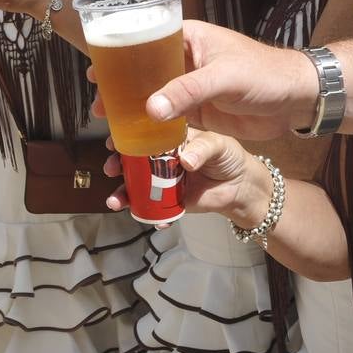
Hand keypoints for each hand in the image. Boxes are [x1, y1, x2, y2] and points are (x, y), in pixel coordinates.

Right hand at [90, 20, 317, 142]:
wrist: (296, 99)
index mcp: (188, 38)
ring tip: (109, 128)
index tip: (96, 72)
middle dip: (119, 90)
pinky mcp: (198, 113)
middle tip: (97, 108)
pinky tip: (134, 142)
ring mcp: (190, 88)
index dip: (118, 56)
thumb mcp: (224, 78)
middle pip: (143, 74)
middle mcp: (184, 61)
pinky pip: (168, 120)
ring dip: (132, 113)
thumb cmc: (264, 74)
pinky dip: (151, 130)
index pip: (145, 41)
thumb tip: (149, 109)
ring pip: (153, 99)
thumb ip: (188, 91)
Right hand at [102, 128, 272, 226]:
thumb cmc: (229, 156)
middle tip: (111, 169)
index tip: (113, 140)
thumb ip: (203, 148)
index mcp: (171, 137)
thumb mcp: (218, 144)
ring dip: (124, 193)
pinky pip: (154, 208)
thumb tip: (186, 160)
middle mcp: (163, 158)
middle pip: (133, 160)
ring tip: (116, 201)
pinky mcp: (171, 201)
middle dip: (117, 165)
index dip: (126, 135)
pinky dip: (149, 215)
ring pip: (137, 185)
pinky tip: (152, 219)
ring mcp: (165, 180)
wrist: (242, 187)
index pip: (143, 133)